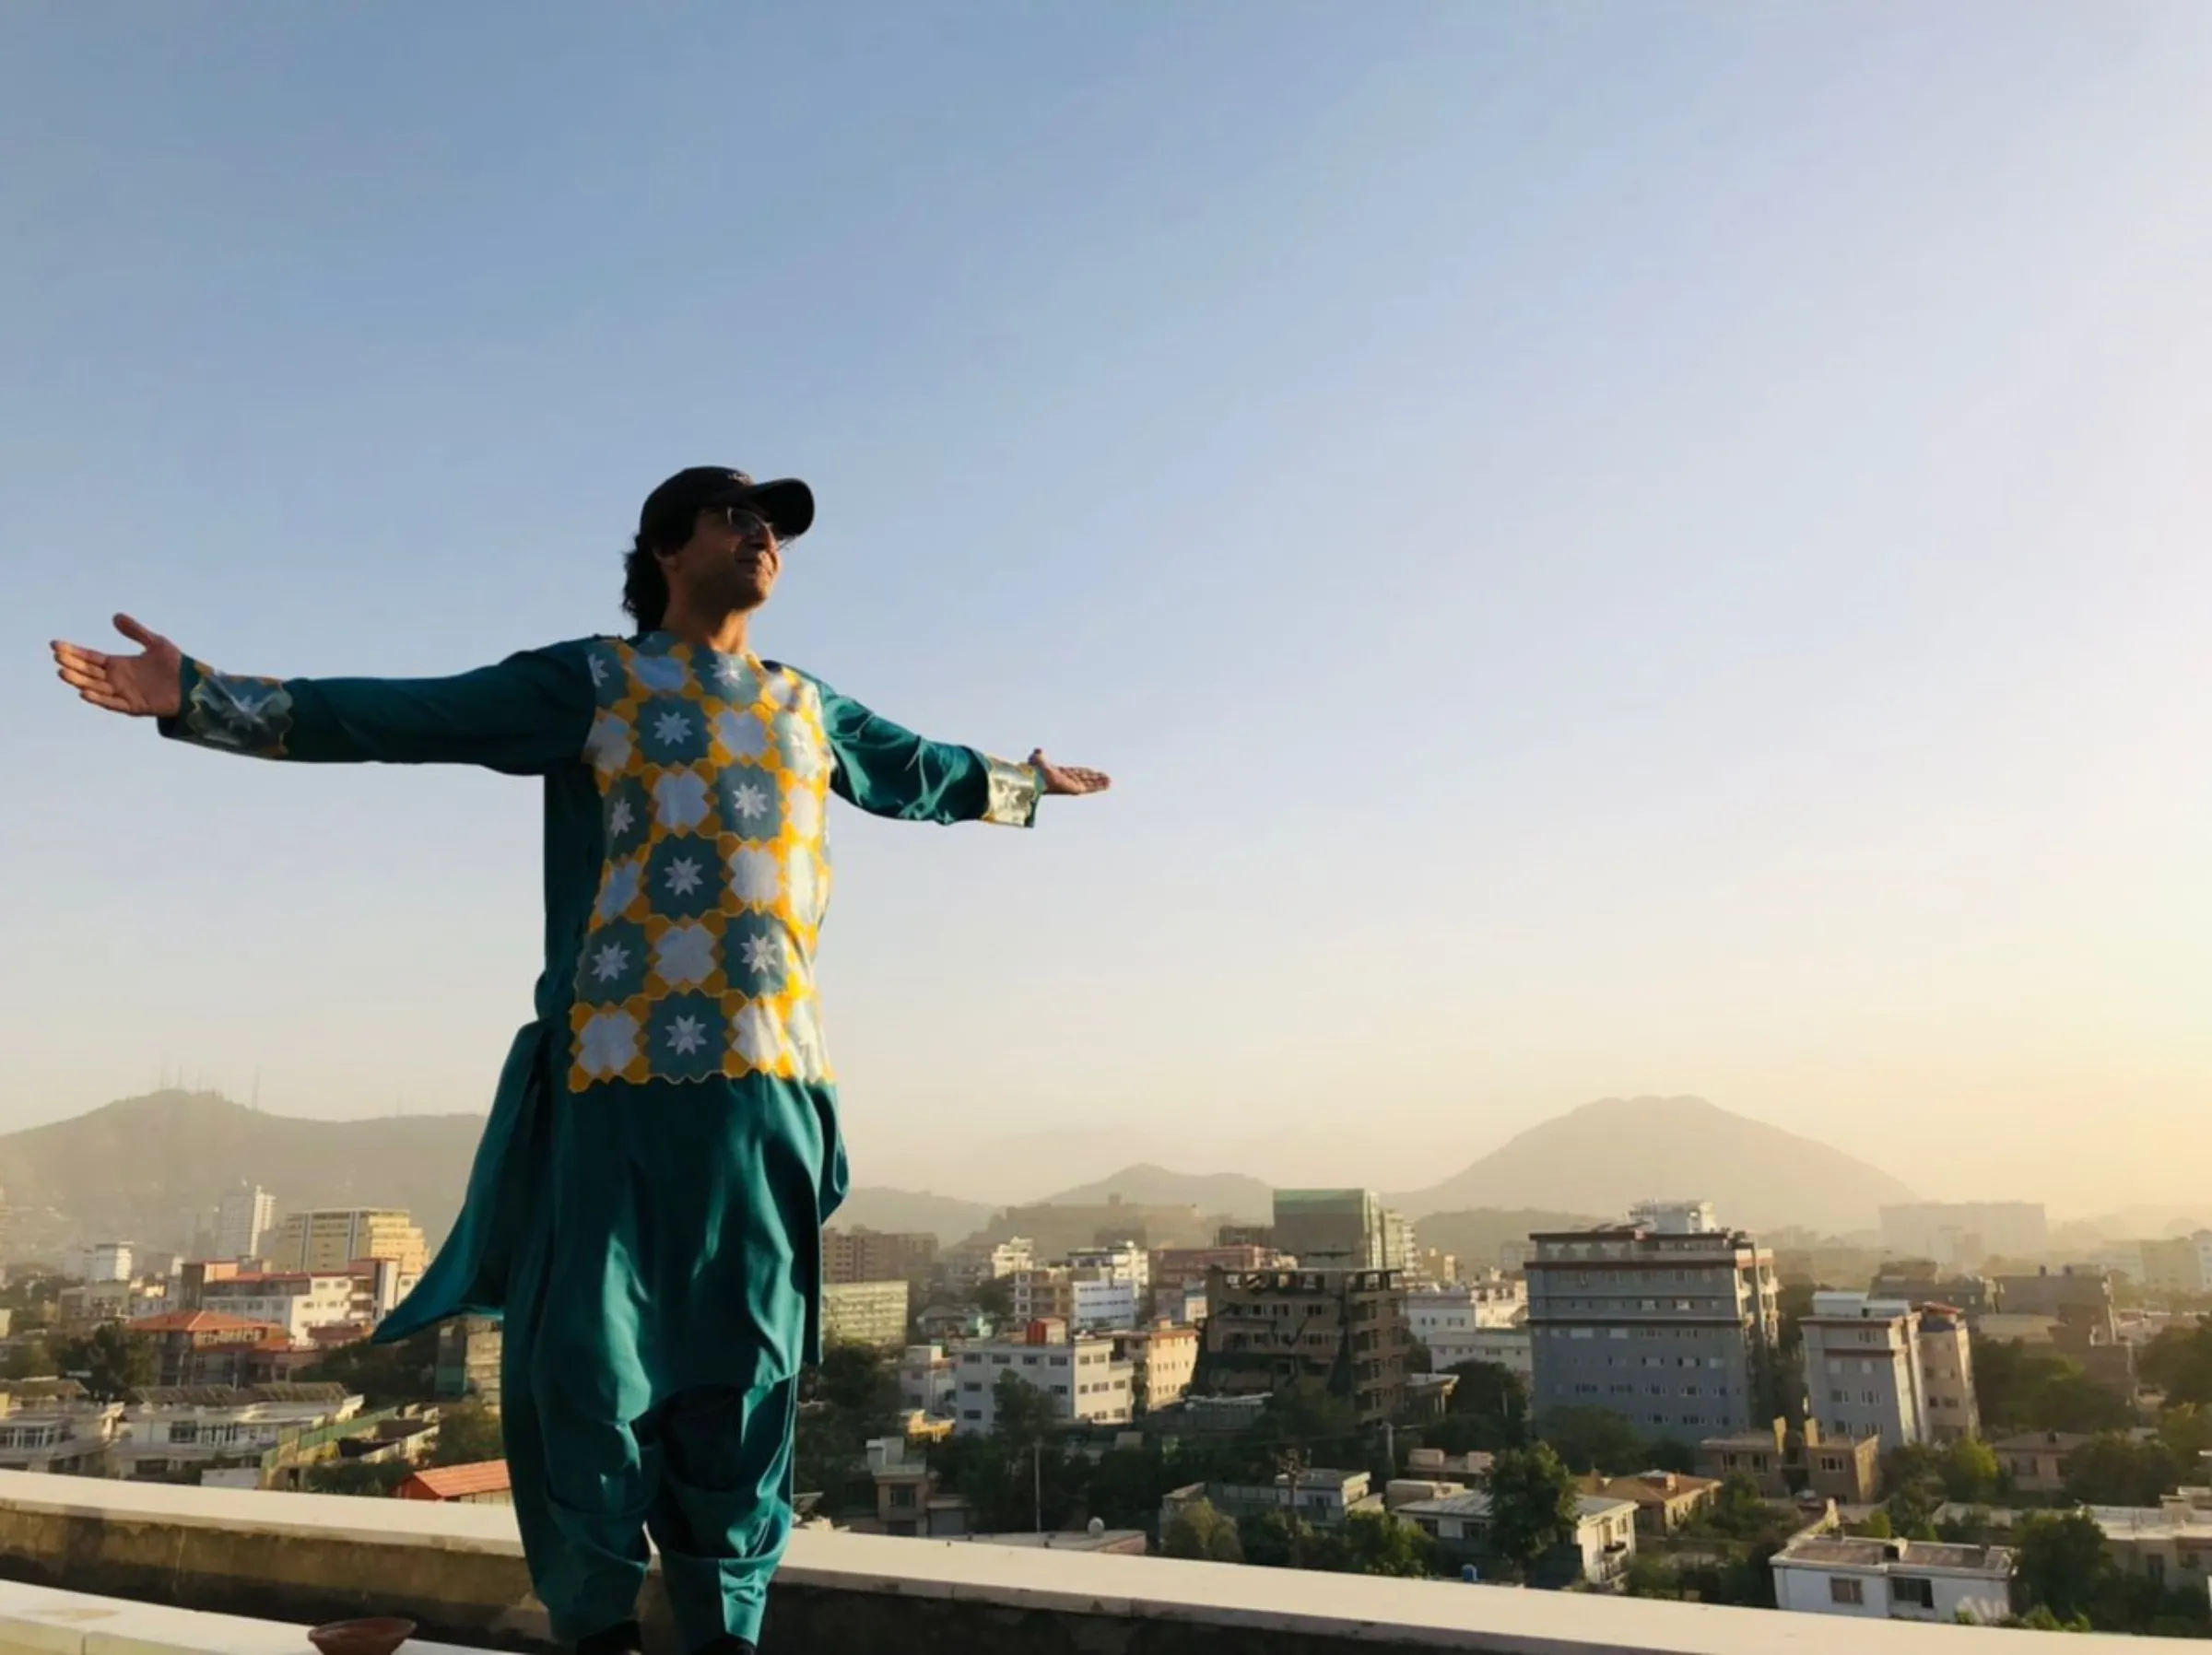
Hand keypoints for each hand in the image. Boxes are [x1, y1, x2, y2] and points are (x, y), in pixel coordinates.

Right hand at [51, 614, 184, 717]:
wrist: (195, 686)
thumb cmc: (176, 665)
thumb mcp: (156, 643)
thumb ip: (136, 631)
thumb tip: (115, 616)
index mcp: (119, 665)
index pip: (90, 658)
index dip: (73, 652)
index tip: (55, 645)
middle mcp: (117, 680)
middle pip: (88, 672)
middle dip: (72, 665)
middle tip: (57, 657)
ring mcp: (124, 693)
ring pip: (95, 687)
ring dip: (79, 681)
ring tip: (63, 673)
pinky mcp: (134, 706)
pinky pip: (112, 703)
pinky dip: (99, 699)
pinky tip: (84, 692)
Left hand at [1031, 748, 1110, 796]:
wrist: (1034, 777)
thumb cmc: (1033, 771)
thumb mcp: (1037, 759)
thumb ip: (1039, 755)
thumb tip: (1038, 750)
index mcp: (1059, 775)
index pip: (1075, 773)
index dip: (1084, 772)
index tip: (1092, 771)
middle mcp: (1066, 781)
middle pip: (1084, 779)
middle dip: (1094, 778)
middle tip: (1106, 778)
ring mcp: (1071, 786)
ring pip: (1089, 784)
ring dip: (1099, 783)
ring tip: (1110, 782)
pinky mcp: (1074, 789)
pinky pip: (1089, 788)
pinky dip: (1099, 786)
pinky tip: (1108, 785)